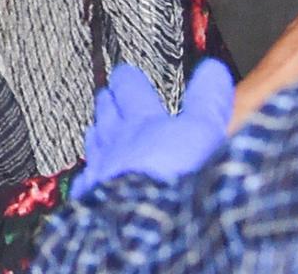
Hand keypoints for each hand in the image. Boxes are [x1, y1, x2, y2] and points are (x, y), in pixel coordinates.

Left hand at [71, 59, 232, 199]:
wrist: (139, 228)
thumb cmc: (172, 180)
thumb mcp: (202, 134)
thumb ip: (207, 101)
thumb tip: (213, 69)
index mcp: (141, 122)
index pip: (131, 90)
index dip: (128, 79)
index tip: (125, 72)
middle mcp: (114, 143)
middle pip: (105, 114)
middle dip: (107, 102)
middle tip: (106, 95)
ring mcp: (99, 171)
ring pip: (93, 144)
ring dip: (96, 134)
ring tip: (96, 129)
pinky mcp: (92, 199)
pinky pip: (85, 181)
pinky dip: (88, 176)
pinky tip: (88, 179)